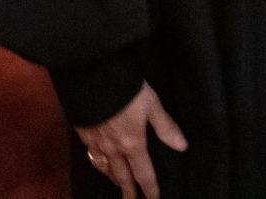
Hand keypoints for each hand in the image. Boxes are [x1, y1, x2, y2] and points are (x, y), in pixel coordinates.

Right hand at [76, 82, 187, 198]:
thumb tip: (182, 146)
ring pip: (105, 169)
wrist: (93, 77)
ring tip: (117, 183)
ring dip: (113, 179)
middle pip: (122, 177)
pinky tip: (99, 161)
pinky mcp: (83, 134)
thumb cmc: (126, 89)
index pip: (144, 174)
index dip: (150, 189)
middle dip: (128, 191)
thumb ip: (165, 126)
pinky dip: (98, 163)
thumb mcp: (151, 104)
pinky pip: (91, 156)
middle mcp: (114, 149)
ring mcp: (96, 143)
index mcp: (133, 144)